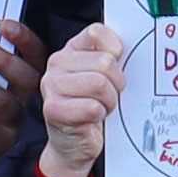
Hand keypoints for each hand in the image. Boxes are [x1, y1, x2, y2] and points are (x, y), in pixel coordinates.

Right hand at [32, 21, 124, 176]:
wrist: (74, 144)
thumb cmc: (92, 107)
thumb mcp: (102, 76)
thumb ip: (111, 57)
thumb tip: (126, 47)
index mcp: (70, 50)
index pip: (97, 32)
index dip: (115, 50)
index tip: (116, 65)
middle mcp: (56, 64)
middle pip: (105, 62)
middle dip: (116, 84)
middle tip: (109, 96)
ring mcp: (51, 86)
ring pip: (99, 84)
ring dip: (108, 101)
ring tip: (101, 107)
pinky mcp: (53, 109)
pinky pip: (91, 107)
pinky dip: (99, 115)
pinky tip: (92, 119)